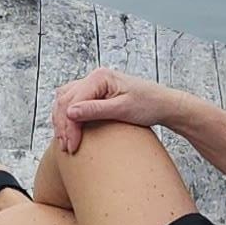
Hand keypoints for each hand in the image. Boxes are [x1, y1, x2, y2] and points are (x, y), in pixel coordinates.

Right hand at [52, 65, 175, 155]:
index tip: (72, 145)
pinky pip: (73, 103)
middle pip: (65, 100)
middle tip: (66, 148)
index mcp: (100, 77)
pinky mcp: (95, 94)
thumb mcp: (123, 109)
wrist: (163, 104)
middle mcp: (94, 77)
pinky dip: (67, 117)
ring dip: (62, 121)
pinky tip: (69, 131)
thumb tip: (70, 112)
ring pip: (65, 101)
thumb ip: (95, 110)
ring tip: (65, 143)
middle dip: (63, 126)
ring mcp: (93, 85)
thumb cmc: (148, 104)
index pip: (73, 101)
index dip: (69, 125)